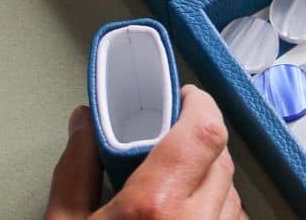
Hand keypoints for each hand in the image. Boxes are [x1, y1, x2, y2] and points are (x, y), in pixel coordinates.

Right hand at [45, 85, 246, 219]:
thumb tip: (83, 123)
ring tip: (172, 188)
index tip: (185, 97)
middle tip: (170, 145)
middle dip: (199, 143)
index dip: (200, 105)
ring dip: (209, 180)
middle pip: (221, 158)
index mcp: (156, 206)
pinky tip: (184, 216)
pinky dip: (213, 211)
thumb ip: (75, 171)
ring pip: (231, 192)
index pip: (204, 131)